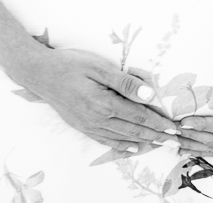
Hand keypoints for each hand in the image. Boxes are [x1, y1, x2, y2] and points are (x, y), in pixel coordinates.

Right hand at [14, 47, 207, 154]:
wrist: (39, 73)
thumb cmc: (69, 65)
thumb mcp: (99, 67)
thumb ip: (125, 82)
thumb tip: (148, 95)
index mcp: (104, 104)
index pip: (139, 117)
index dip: (158, 123)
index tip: (174, 128)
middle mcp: (97, 119)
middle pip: (133, 131)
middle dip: (156, 136)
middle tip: (173, 141)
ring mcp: (88, 125)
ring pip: (121, 138)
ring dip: (143, 142)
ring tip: (159, 144)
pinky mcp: (82, 126)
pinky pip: (105, 140)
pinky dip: (121, 145)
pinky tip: (131, 148)